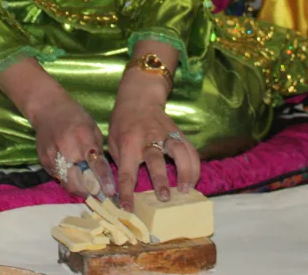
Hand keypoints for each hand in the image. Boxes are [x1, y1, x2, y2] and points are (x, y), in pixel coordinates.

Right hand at [30, 91, 116, 200]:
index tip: (110, 193)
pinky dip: (68, 181)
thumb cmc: (74, 116)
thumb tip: (104, 171)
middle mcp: (67, 149)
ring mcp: (53, 157)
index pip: (95, 164)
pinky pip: (59, 178)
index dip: (104, 181)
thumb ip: (97, 149)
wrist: (48, 109)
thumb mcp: (91, 128)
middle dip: (90, 190)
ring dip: (79, 189)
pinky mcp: (44, 161)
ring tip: (88, 189)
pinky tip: (74, 178)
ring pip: (67, 184)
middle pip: (79, 181)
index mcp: (82, 137)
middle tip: (99, 194)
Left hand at [107, 83, 200, 210]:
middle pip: (156, 159)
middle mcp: (148, 138)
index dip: (126, 192)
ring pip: (179, 151)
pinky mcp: (178, 133)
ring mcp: (166, 134)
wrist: (139, 99)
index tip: (128, 209)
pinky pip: (191, 149)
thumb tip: (119, 189)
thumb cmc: (122, 124)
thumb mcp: (112, 141)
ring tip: (186, 190)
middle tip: (164, 198)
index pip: (126, 172)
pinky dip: (195, 166)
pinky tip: (194, 180)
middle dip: (160, 179)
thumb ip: (119, 163)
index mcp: (128, 143)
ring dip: (184, 172)